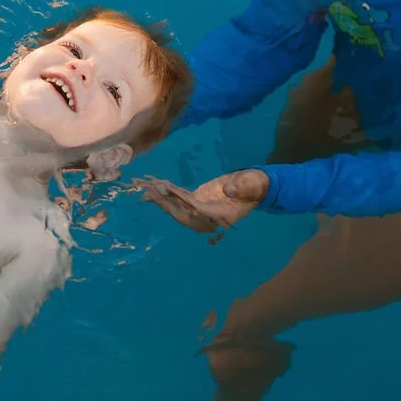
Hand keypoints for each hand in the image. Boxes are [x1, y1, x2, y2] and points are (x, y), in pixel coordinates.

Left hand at [136, 170, 268, 233]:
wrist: (256, 186)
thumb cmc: (256, 185)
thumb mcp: (252, 185)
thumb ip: (241, 188)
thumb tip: (228, 190)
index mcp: (222, 215)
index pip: (201, 211)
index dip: (187, 203)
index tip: (172, 192)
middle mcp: (208, 215)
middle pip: (183, 214)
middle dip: (165, 205)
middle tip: (148, 195)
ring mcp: (201, 208)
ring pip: (178, 208)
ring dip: (161, 200)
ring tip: (144, 191)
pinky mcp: (197, 199)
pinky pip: (179, 198)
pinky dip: (166, 192)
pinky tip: (155, 185)